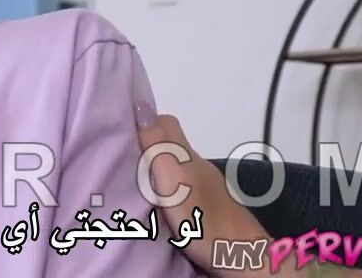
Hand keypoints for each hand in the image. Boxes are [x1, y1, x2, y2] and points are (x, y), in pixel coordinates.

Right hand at [136, 108, 272, 274]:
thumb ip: (158, 145)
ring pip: (175, 166)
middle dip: (146, 145)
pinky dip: (167, 188)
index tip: (119, 129)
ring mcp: (205, 186)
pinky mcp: (209, 205)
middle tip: (120, 158)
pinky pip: (182, 186)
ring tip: (133, 181)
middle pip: (169, 144)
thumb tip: (141, 107)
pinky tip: (157, 203)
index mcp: (186, 156)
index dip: (143, 121)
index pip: (164, 123)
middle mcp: (197, 165)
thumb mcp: (174, 179)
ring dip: (155, 169)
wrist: (242, 254)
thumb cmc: (203, 218)